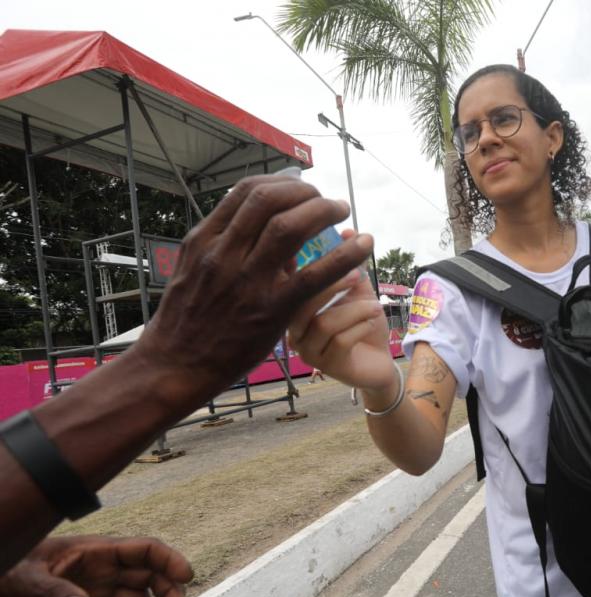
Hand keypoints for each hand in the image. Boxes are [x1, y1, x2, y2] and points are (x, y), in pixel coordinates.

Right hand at [130, 175, 373, 410]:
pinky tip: (364, 247)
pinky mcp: (271, 311)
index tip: (300, 186)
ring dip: (324, 212)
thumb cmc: (186, 321)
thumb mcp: (194, 271)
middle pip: (270, 200)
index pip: (246, 192)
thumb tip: (260, 223)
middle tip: (326, 199)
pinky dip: (344, 256)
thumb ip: (224, 245)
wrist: (173, 367)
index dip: (281, 182)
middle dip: (305, 192)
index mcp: (204, 240)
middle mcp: (224, 254)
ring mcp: (247, 282)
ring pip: (291, 228)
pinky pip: (315, 276)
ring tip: (342, 212)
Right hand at [289, 228, 397, 394]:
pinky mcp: (327, 366)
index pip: (290, 282)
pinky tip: (373, 321)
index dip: (305, 263)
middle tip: (357, 273)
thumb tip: (349, 231)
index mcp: (295, 306)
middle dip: (332, 283)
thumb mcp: (357, 290)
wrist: (378, 361)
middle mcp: (293, 329)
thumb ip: (351, 263)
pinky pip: (340, 341)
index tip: (329, 247)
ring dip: (354, 309)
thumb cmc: (361, 323)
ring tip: (375, 305)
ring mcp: (307, 350)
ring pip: (323, 323)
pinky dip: (360, 326)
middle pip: (301, 302)